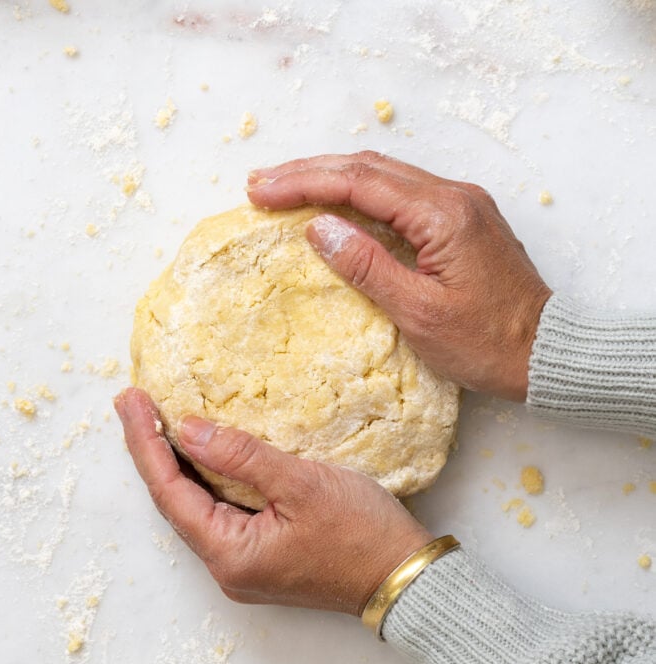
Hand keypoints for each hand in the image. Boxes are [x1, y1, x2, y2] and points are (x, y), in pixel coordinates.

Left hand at [114, 388, 431, 614]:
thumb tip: (188, 430)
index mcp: (230, 555)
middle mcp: (227, 568)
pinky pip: (220, 515)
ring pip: (196, 509)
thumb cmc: (362, 534)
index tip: (130, 399)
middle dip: (152, 451)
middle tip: (133, 402)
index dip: (145, 443)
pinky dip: (206, 482)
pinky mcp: (262, 559)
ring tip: (155, 421)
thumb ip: (240, 456)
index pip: (169, 493)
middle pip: (175, 504)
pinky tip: (200, 455)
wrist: (406, 579)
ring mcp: (244, 567)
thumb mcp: (301, 484)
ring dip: (176, 466)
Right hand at [247, 152, 551, 401]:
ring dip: (333, 179)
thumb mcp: (419, 314)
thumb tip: (318, 228)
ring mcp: (461, 205)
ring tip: (285, 188)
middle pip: (369, 167)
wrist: (546, 353)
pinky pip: (402, 195)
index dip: (304, 183)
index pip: (360, 182)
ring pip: (385, 176)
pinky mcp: (462, 221)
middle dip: (310, 172)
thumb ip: (368, 267)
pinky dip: (361, 196)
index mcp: (443, 214)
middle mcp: (453, 196)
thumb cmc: (487, 343)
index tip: (260, 191)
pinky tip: (335, 207)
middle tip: (259, 183)